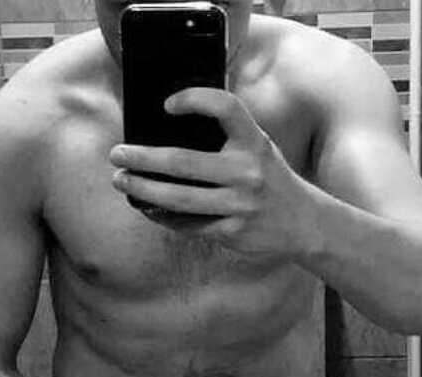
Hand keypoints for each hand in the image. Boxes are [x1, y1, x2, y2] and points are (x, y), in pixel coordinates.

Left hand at [110, 87, 316, 257]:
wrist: (304, 224)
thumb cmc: (272, 181)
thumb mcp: (260, 150)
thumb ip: (229, 136)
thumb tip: (173, 128)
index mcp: (254, 142)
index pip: (225, 107)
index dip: (194, 100)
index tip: (167, 105)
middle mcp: (247, 172)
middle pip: (183, 162)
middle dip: (143, 158)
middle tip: (117, 154)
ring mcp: (240, 205)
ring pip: (179, 199)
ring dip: (144, 190)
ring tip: (122, 182)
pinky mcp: (232, 232)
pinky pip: (189, 225)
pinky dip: (163, 217)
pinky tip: (147, 208)